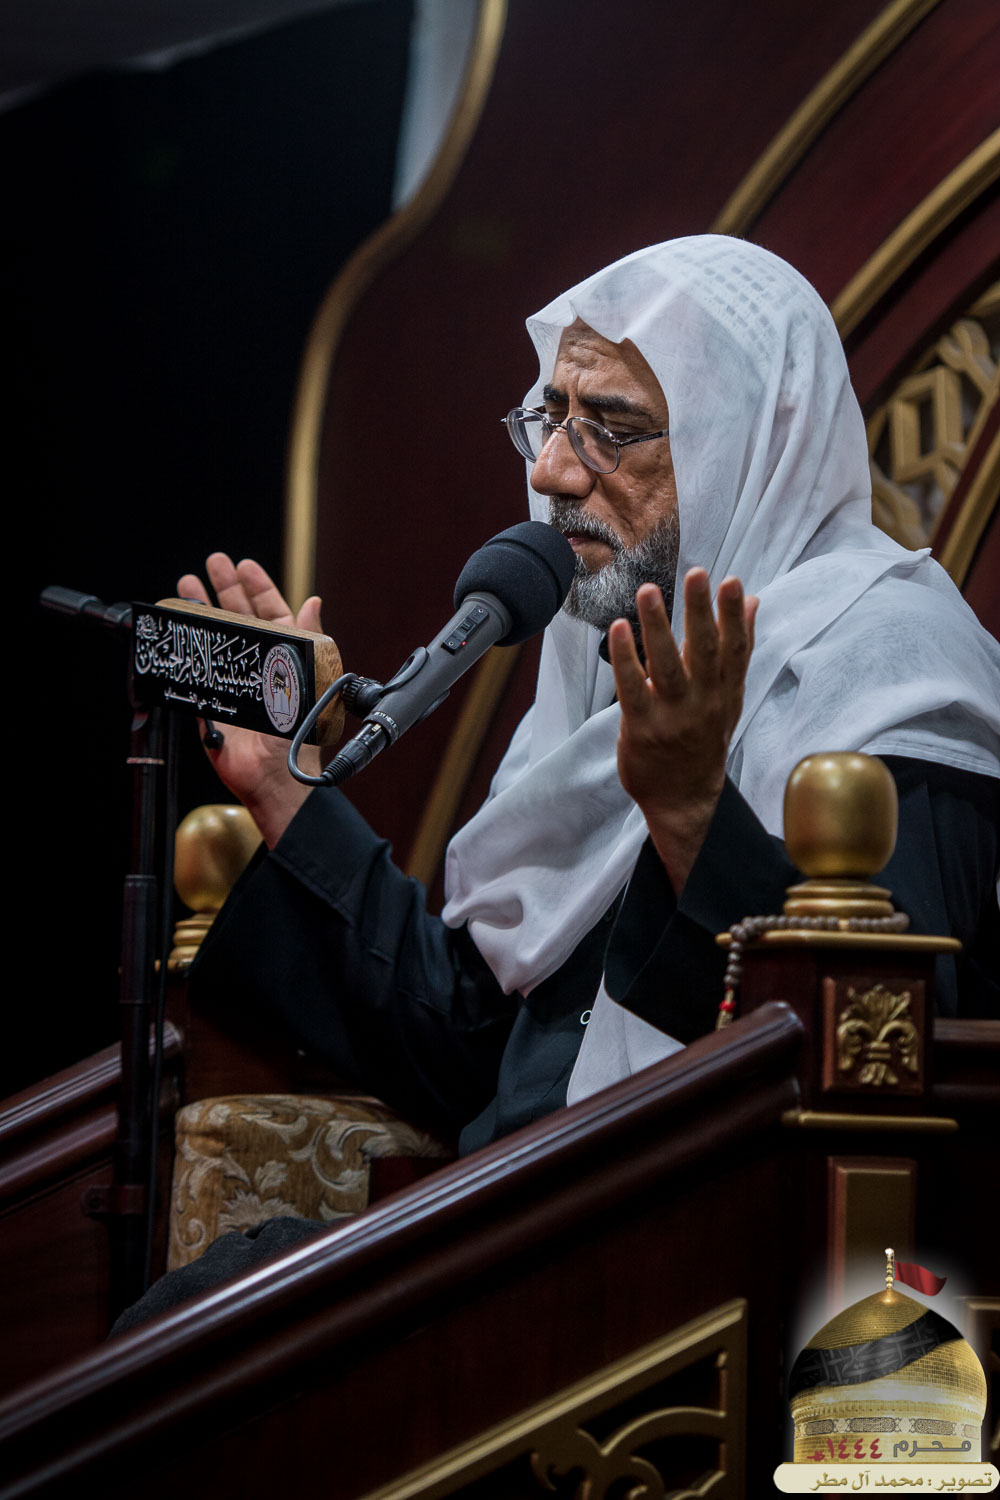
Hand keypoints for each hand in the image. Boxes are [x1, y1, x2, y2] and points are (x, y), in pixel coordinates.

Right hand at [178, 553, 325, 848]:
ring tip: (188, 583)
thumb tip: (313, 602)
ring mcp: (236, 680)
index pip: (272, 612)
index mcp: (286, 657)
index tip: (244, 566)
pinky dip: (188, 646)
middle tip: (213, 563)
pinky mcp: (213, 699)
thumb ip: (309, 640)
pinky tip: (178, 627)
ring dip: (203, 608)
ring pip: (217, 637)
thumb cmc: (297, 733)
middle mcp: (260, 664)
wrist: (271, 775)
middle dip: (226, 588)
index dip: (258, 588)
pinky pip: (199, 667)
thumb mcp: (308, 679)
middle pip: (240, 617)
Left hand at [608, 568, 757, 893]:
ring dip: (657, 627)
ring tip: (648, 591)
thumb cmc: (705, 740)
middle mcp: (703, 702)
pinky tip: (619, 628)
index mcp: (725, 692)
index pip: (735, 650)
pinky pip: (632, 688)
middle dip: (701, 612)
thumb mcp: (729, 697)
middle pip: (704, 652)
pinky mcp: (642, 727)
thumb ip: (738, 649)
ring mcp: (672, 715)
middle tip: (697, 574)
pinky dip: (626, 658)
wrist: (684, 799)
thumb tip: (755, 601)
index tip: (734, 582)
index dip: (736, 617)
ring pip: (666, 666)